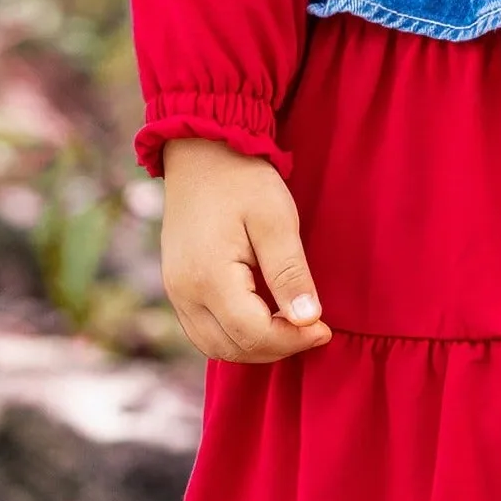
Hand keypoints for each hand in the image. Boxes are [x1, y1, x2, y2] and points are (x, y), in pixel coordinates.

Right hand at [158, 137, 331, 361]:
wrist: (202, 152)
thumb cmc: (243, 180)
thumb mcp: (277, 220)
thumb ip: (290, 273)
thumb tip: (308, 320)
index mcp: (209, 277)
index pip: (254, 334)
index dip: (294, 340)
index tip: (324, 328)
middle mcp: (184, 292)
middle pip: (232, 349)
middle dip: (277, 348)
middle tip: (312, 328)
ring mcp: (176, 291)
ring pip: (214, 346)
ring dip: (255, 347)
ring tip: (290, 327)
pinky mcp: (177, 286)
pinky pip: (203, 331)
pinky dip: (234, 337)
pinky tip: (264, 319)